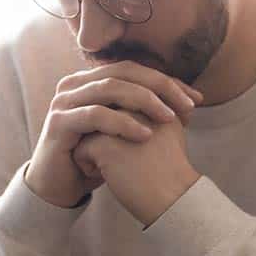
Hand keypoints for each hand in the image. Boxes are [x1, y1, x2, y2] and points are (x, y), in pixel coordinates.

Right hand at [25, 61, 202, 208]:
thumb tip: (190, 101)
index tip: (197, 99)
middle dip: (160, 87)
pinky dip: (122, 123)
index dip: (167, 81)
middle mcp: (76, 84)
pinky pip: (95, 116)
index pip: (136, 70)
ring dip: (144, 101)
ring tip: (169, 118)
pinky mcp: (59, 123)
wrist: (60, 186)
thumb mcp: (126, 130)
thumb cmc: (97, 157)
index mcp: (92, 80)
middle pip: (124, 72)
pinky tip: (145, 135)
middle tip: (188, 105)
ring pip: (110, 88)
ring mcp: (64, 101)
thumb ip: (147, 112)